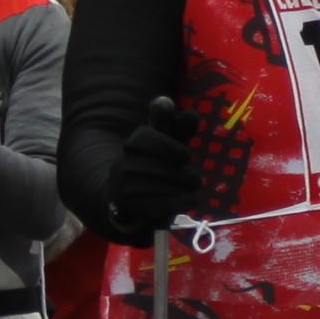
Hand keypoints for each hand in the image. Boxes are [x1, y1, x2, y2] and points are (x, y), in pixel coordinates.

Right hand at [107, 96, 201, 240]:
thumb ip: (180, 129)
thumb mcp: (167, 144)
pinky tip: (189, 201)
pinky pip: (161, 203)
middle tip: (195, 180)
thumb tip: (191, 114)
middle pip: (166, 166)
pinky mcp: (127, 205)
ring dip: (185, 190)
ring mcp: (124, 182)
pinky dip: (180, 203)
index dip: (173, 148)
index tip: (186, 157)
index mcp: (137, 140)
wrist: (124, 199)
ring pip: (166, 186)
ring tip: (190, 191)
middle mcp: (125, 159)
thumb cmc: (155, 165)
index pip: (151, 138)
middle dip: (187, 175)